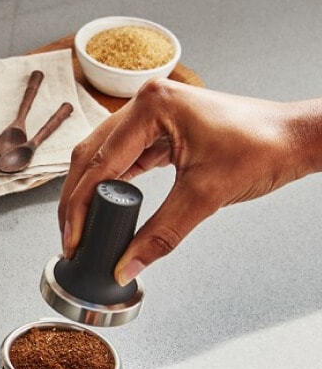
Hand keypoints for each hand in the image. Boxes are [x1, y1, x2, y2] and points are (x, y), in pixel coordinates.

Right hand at [59, 79, 321, 284]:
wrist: (297, 138)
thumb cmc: (264, 147)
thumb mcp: (205, 196)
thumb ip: (160, 234)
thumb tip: (126, 266)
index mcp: (151, 107)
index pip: (98, 164)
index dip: (80, 208)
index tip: (74, 239)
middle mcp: (145, 103)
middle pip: (89, 156)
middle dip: (75, 201)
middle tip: (71, 238)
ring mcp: (150, 114)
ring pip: (100, 156)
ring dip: (88, 192)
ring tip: (81, 227)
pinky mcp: (158, 128)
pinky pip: (122, 157)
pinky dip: (109, 184)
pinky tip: (103, 207)